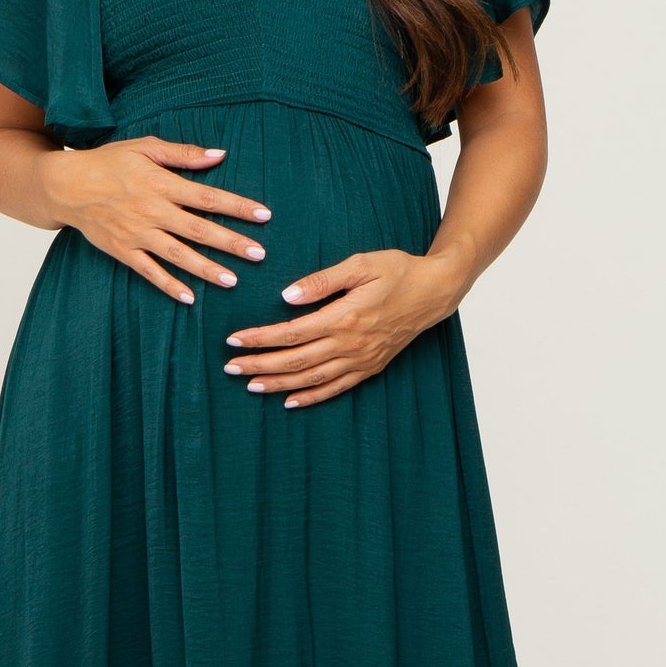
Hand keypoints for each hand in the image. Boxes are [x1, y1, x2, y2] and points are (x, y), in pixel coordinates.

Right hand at [46, 137, 271, 302]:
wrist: (65, 186)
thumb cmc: (108, 162)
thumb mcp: (144, 147)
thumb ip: (183, 153)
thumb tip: (220, 155)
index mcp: (160, 183)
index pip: (208, 196)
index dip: (237, 206)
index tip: (264, 215)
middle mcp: (151, 210)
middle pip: (198, 229)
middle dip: (231, 242)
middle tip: (259, 254)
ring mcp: (137, 233)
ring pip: (178, 255)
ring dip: (206, 269)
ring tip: (233, 281)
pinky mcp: (123, 251)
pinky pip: (149, 272)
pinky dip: (168, 285)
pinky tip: (189, 298)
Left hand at [224, 249, 459, 407]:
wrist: (434, 291)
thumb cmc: (398, 271)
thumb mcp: (361, 264)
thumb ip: (323, 281)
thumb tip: (288, 296)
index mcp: (345, 317)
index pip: (292, 333)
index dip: (260, 339)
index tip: (234, 340)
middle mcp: (351, 344)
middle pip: (296, 361)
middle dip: (260, 365)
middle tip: (231, 368)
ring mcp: (361, 360)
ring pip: (312, 379)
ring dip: (279, 384)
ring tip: (251, 385)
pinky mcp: (370, 367)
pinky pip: (337, 388)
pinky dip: (312, 397)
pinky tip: (290, 401)